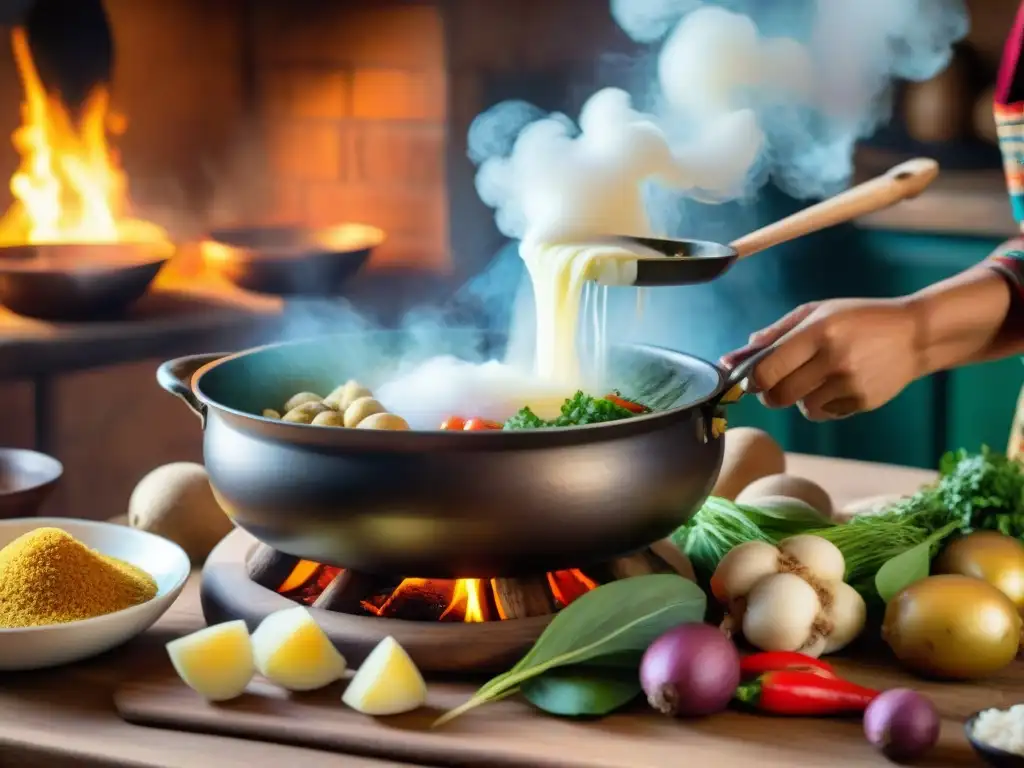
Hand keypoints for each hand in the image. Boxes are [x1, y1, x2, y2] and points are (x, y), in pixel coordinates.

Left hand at [719, 298, 922, 420]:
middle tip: (776, 382)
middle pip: (778, 397)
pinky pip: (823, 413)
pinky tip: (836, 385)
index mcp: (817, 332)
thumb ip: (775, 334)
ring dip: (798, 398)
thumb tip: (735, 357)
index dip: (751, 380)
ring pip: (800, 408)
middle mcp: (833, 359)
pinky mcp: (862, 402)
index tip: (751, 379)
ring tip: (814, 378)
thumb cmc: (858, 318)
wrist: (916, 334)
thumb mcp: (817, 312)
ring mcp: (849, 384)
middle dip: (769, 393)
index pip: (766, 371)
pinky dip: (821, 404)